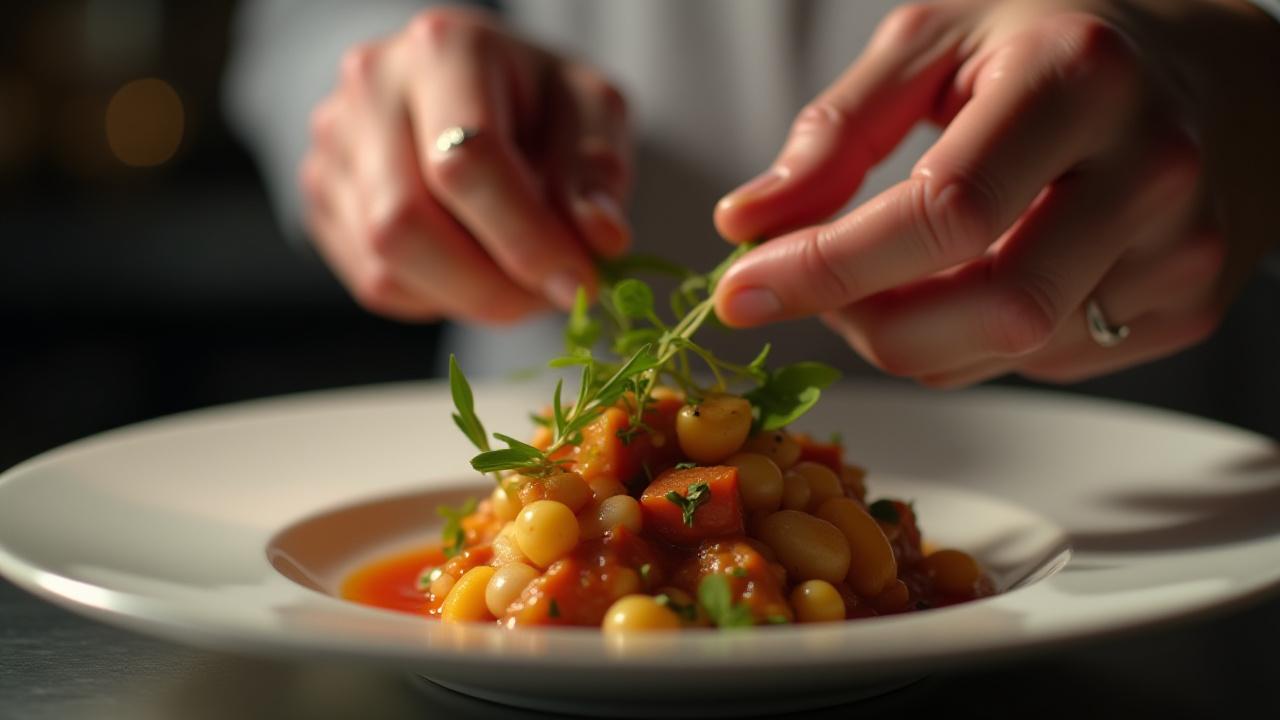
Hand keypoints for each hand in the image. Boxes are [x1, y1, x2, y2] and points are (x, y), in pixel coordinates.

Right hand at [300, 8, 630, 322]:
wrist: (478, 89)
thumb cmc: (538, 98)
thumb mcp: (590, 111)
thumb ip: (596, 172)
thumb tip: (599, 241)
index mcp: (444, 49)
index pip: (466, 163)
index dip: (526, 239)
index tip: (580, 283)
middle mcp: (369, 90)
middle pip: (404, 224)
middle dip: (489, 286)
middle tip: (549, 299)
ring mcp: (333, 146)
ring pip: (384, 266)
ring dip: (467, 298)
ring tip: (520, 283)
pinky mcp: (322, 199)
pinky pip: (375, 283)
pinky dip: (437, 296)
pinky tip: (474, 267)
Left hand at [713, 0, 1279, 385]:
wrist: (1222, 72)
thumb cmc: (1060, 42)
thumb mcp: (937, 40)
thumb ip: (837, 130)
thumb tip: (750, 223)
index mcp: (1077, 81)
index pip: (943, 213)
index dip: (829, 267)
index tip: (743, 290)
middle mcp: (1149, 173)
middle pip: (991, 309)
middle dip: (871, 324)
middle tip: (818, 289)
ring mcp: (1181, 253)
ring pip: (1007, 351)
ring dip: (916, 335)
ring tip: (893, 273)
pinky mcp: (1186, 309)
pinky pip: (1045, 363)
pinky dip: (977, 339)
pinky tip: (979, 277)